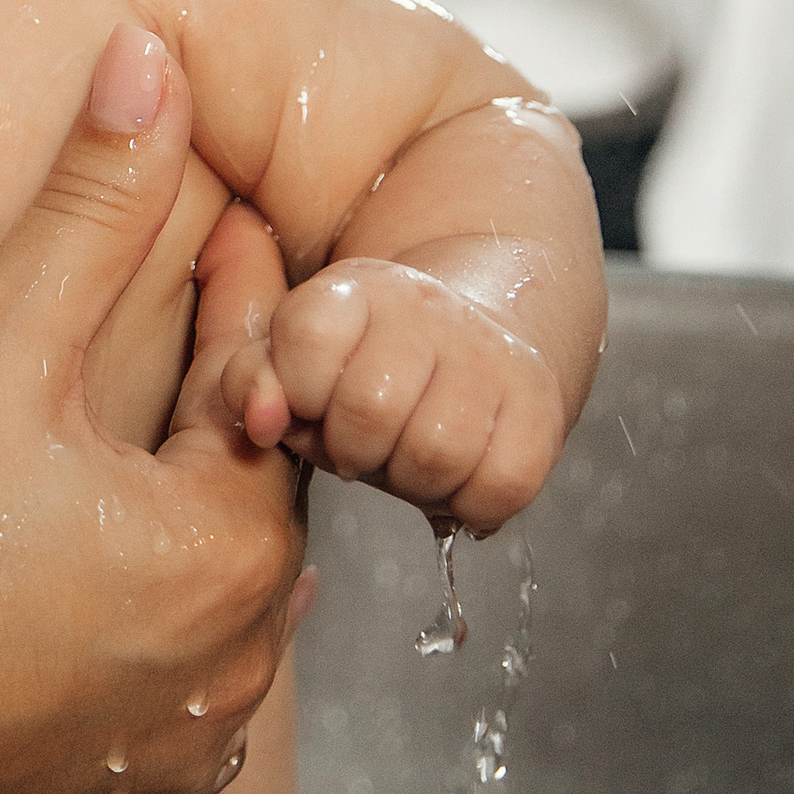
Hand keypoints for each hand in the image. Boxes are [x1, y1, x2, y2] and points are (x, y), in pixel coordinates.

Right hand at [0, 26, 311, 793]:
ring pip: (200, 632)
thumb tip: (155, 56)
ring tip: (88, 484)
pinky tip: (50, 625)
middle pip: (239, 515)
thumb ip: (92, 198)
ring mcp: (162, 769)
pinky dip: (115, 682)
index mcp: (231, 551)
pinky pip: (141, 742)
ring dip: (162, 556)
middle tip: (142, 352)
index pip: (263, 395)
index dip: (231, 303)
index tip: (206, 229)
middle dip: (200, 430)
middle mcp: (226, 677)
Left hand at [221, 259, 564, 532]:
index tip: (316, 401)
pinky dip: (470, 503)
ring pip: (436, 454)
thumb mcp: (293, 360)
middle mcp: (428, 311)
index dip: (301, 394)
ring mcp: (493, 356)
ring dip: (411, 480)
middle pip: (369, 411)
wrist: (480, 325)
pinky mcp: (543, 410)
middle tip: (366, 443)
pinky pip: (500, 487)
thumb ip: (250, 384)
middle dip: (354, 448)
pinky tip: (457, 476)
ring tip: (409, 456)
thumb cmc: (364, 362)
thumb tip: (262, 423)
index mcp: (355, 290)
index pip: (306, 343)